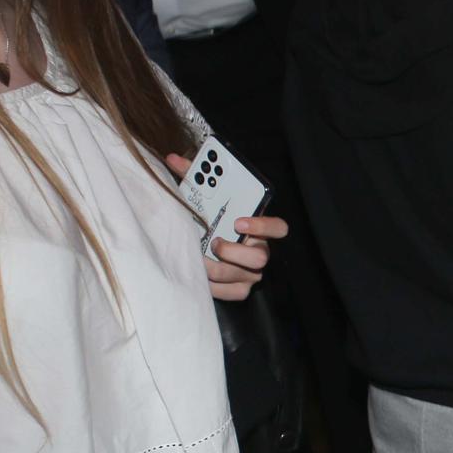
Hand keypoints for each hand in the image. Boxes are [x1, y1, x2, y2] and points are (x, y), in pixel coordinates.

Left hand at [164, 153, 289, 300]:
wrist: (203, 246)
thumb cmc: (209, 219)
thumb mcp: (204, 198)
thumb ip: (193, 178)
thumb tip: (173, 159)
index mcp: (258, 227)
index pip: (278, 228)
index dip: (262, 226)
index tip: (239, 221)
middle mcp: (260, 251)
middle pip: (261, 258)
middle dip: (235, 253)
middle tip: (215, 243)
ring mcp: (252, 272)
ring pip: (245, 277)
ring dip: (218, 269)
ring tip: (198, 260)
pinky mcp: (241, 289)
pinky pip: (233, 293)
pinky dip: (214, 287)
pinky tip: (199, 276)